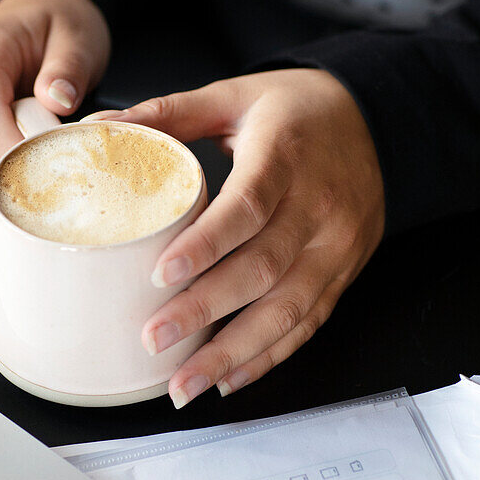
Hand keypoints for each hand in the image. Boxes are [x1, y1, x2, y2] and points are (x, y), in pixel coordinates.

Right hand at [0, 0, 110, 223]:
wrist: (29, 22)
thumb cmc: (52, 28)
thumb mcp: (76, 33)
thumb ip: (70, 65)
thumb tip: (57, 100)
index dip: (15, 153)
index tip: (53, 167)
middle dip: (9, 187)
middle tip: (53, 188)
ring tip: (37, 188)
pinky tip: (17, 189)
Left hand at [92, 69, 384, 405]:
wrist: (376, 120)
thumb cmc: (296, 110)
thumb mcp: (235, 94)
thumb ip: (171, 112)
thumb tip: (103, 126)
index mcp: (285, 157)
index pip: (247, 207)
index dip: (206, 245)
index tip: (160, 275)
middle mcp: (318, 207)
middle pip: (262, 269)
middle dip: (205, 311)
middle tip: (153, 339)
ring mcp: (336, 247)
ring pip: (287, 309)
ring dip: (233, 353)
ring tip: (184, 384)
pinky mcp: (343, 273)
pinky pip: (307, 324)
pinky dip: (267, 357)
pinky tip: (228, 378)